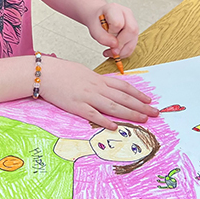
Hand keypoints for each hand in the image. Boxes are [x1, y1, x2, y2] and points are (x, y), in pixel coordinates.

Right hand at [40, 58, 157, 128]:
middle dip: (141, 106)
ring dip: (130, 113)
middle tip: (155, 112)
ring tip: (143, 119)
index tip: (149, 100)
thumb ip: (94, 81)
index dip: (137, 94)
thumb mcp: (82, 72)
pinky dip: (105, 120)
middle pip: (123, 97)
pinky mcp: (77, 106)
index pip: (123, 86)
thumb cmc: (61, 71)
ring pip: (113, 106)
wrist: (44, 73)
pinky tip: (115, 126)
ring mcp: (87, 97)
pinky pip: (94, 114)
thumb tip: (104, 86)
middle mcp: (96, 88)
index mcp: (98, 79)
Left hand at [87, 3, 139, 58]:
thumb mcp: (93, 29)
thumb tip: (115, 46)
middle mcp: (126, 13)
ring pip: (134, 38)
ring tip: (112, 52)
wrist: (99, 18)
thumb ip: (102, 37)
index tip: (106, 35)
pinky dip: (125, 51)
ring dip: (123, 50)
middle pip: (131, 30)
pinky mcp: (134, 30)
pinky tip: (117, 51)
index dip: (112, 32)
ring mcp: (133, 21)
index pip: (118, 23)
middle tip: (111, 50)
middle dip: (121, 44)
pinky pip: (133, 43)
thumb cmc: (97, 21)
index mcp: (114, 8)